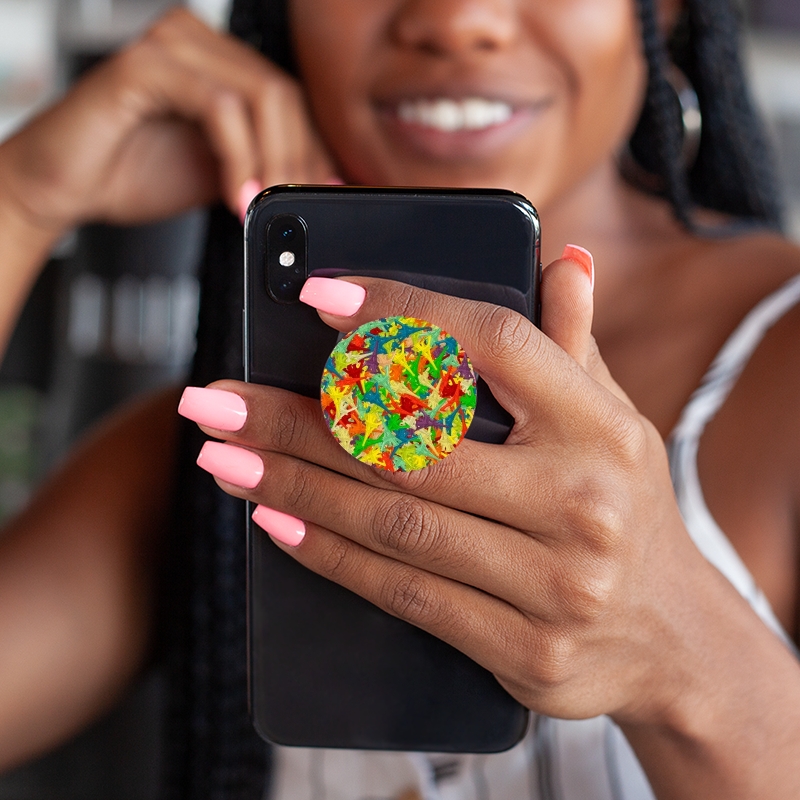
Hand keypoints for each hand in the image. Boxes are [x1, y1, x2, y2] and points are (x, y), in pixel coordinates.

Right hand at [0, 8, 335, 234]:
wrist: (64, 186)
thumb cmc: (131, 173)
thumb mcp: (220, 174)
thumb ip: (263, 167)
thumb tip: (316, 183)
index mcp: (218, 62)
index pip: (289, 99)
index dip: (313, 150)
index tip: (322, 194)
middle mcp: (197, 42)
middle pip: (283, 94)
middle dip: (298, 161)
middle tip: (293, 207)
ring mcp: (170, 46)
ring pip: (260, 96)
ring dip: (272, 161)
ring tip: (263, 206)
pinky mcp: (145, 64)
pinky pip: (219, 106)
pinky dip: (238, 157)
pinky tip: (236, 195)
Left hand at [184, 254, 714, 729]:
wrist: (671, 636)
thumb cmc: (622, 505)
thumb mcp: (613, 418)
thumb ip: (572, 343)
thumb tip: (560, 260)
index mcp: (602, 425)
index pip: (491, 344)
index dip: (401, 316)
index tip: (316, 297)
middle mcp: (582, 500)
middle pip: (413, 445)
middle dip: (298, 418)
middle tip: (214, 396)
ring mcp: (556, 583)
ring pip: (395, 523)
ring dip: (292, 484)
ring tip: (221, 454)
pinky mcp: (525, 650)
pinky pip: (406, 595)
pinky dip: (331, 554)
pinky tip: (274, 520)